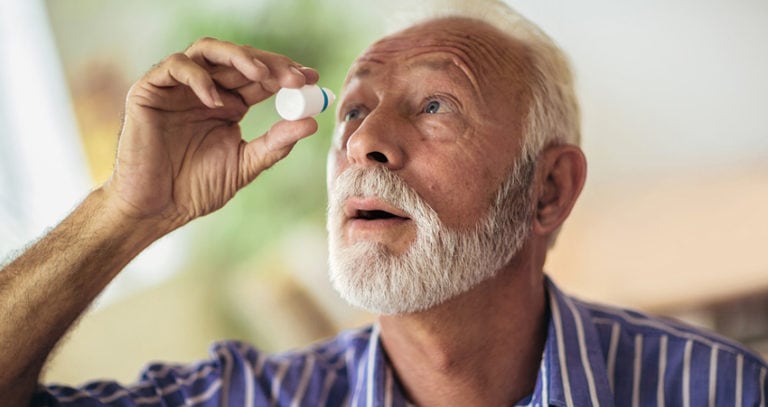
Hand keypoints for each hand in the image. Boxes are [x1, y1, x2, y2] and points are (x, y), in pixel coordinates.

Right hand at [103, 37, 319, 230]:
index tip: (312, 80)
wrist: (155, 209)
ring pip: (209, 51)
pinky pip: (176, 67)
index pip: (260, 78)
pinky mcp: (150, 91)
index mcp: (228, 104)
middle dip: (271, 64)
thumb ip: (276, 144)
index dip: (285, 74)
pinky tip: (218, 102)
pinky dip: (199, 78)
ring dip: (240, 57)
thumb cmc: (196, 190)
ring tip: (264, 76)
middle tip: (296, 78)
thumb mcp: (245, 165)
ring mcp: (178, 88)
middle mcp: (206, 90)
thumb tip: (312, 123)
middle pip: (240, 59)